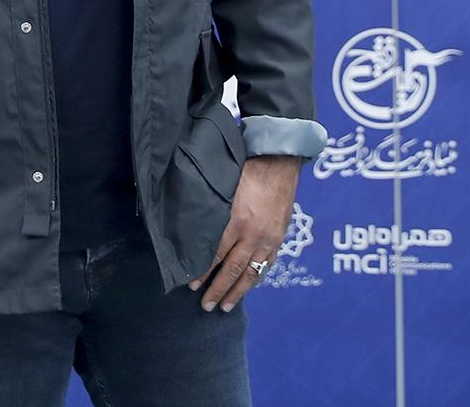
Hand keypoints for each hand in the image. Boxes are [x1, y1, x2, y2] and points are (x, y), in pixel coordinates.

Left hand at [189, 154, 298, 312]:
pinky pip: (266, 265)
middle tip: (205, 305)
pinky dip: (255, 279)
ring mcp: (268, 239)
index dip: (203, 271)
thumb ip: (211, 210)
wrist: (279, 163)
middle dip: (218, 289)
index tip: (191, 284)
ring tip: (225, 307)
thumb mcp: (224, 188)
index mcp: (236, 221)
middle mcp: (253, 234)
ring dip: (237, 292)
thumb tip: (191, 227)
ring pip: (251, 272)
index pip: (215, 254)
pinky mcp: (278, 239)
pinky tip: (247, 287)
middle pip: (232, 269)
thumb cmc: (247, 171)